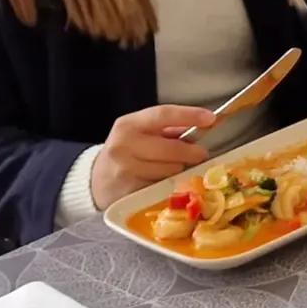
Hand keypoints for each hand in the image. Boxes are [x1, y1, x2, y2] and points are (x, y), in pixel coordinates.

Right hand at [90, 105, 217, 210]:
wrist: (96, 181)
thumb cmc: (127, 151)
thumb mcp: (141, 132)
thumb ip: (169, 129)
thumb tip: (202, 127)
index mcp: (129, 124)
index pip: (162, 115)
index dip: (189, 115)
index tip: (210, 118)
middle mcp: (123, 145)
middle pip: (170, 148)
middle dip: (191, 152)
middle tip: (201, 153)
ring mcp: (125, 171)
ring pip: (168, 170)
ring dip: (178, 169)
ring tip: (175, 167)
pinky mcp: (128, 193)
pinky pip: (161, 187)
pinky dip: (168, 184)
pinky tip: (164, 181)